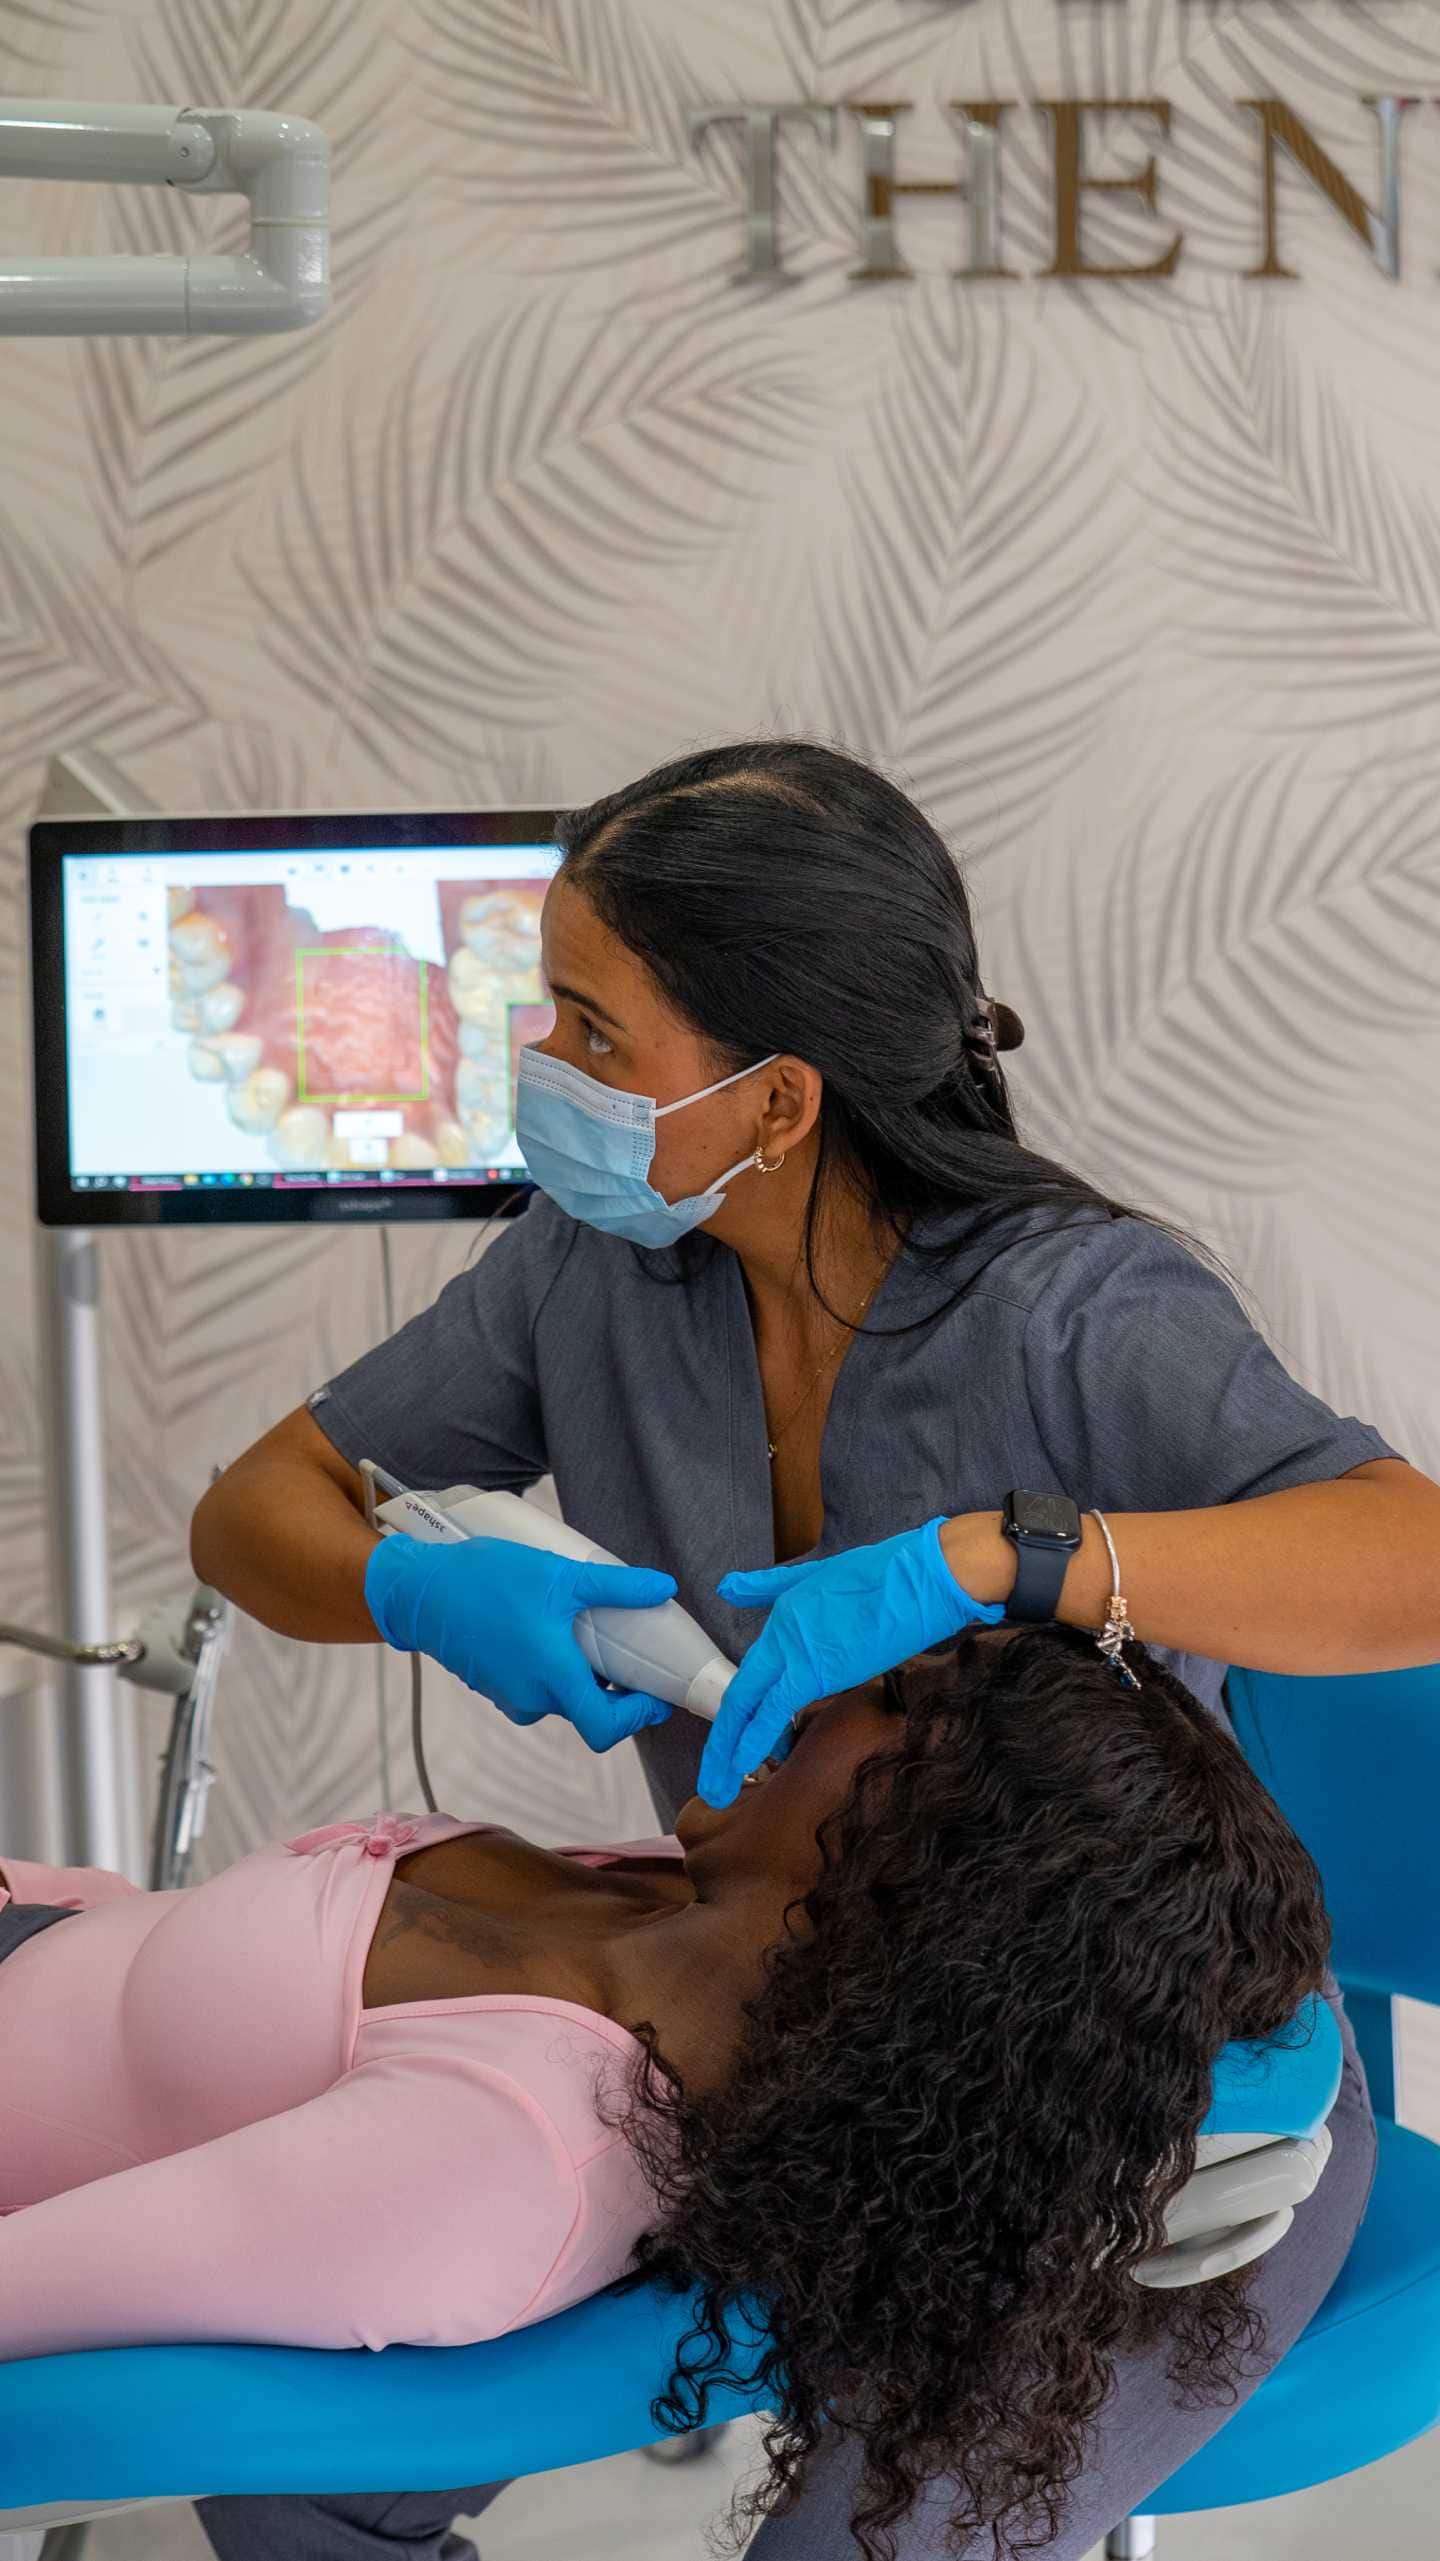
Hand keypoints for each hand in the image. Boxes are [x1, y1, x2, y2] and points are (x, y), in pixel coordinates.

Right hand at [364, 1533, 678, 1752]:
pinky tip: (555, 1634)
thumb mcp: (559, 1576)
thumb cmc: (488, 1582)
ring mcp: (512, 1696)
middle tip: (629, 1653)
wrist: (421, 1591)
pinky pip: (539, 1689)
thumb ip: (616, 1587)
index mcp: (553, 1677)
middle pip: (589, 1712)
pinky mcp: (496, 1688)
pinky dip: (556, 1672)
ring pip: (563, 1698)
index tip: (654, 1695)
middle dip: (615, 1690)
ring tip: (590, 1634)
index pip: (605, 1729)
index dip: (637, 1718)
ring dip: (583, 1677)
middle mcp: (533, 1698)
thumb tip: (663, 1587)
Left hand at [697, 1517, 1004, 1807]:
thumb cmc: (883, 1577)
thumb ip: (768, 1586)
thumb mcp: (816, 1576)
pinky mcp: (815, 1670)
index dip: (744, 1714)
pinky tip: (741, 1762)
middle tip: (712, 1782)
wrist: (921, 1579)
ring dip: (731, 1751)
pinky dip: (754, 1737)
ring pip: (749, 1708)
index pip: (755, 1676)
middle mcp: (780, 1637)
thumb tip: (728, 1586)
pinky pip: (774, 1710)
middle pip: (741, 1696)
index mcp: (782, 1619)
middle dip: (722, 1744)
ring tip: (719, 1787)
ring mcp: (794, 1653)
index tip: (741, 1746)